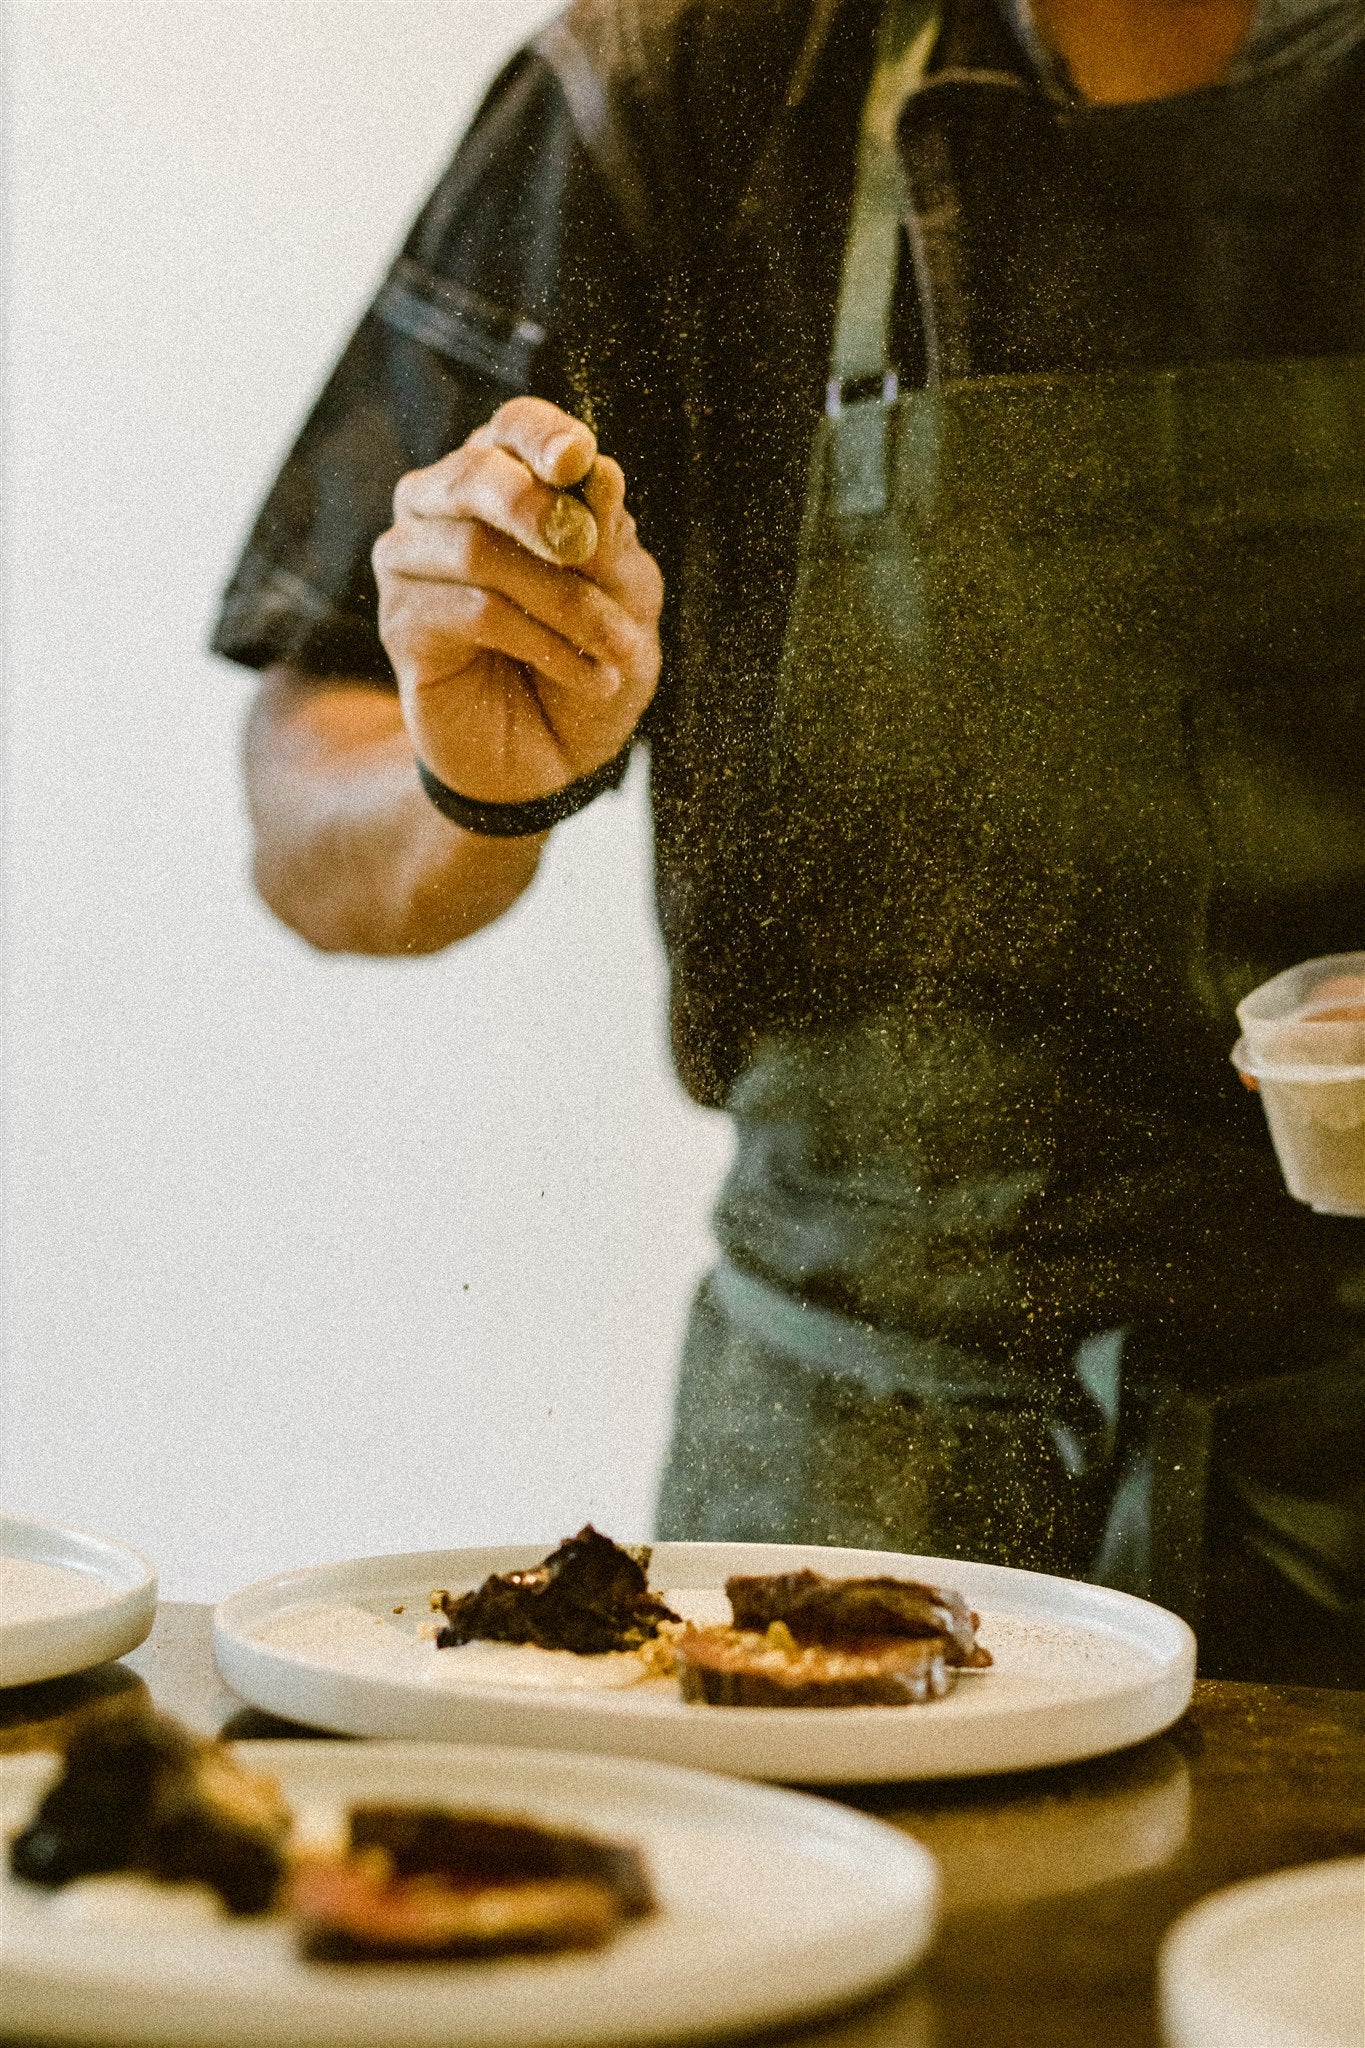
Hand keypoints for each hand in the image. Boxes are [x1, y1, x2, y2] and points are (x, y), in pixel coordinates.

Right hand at [373, 397, 663, 809]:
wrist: (552, 759)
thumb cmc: (589, 661)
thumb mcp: (625, 601)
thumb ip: (609, 540)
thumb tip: (599, 470)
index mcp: (505, 479)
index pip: (512, 428)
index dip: (543, 435)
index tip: (578, 460)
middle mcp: (444, 506)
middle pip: (475, 473)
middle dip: (542, 511)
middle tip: (588, 552)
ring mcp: (411, 561)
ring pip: (477, 550)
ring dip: (564, 601)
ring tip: (615, 648)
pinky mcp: (400, 623)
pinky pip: (472, 612)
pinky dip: (543, 644)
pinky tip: (589, 676)